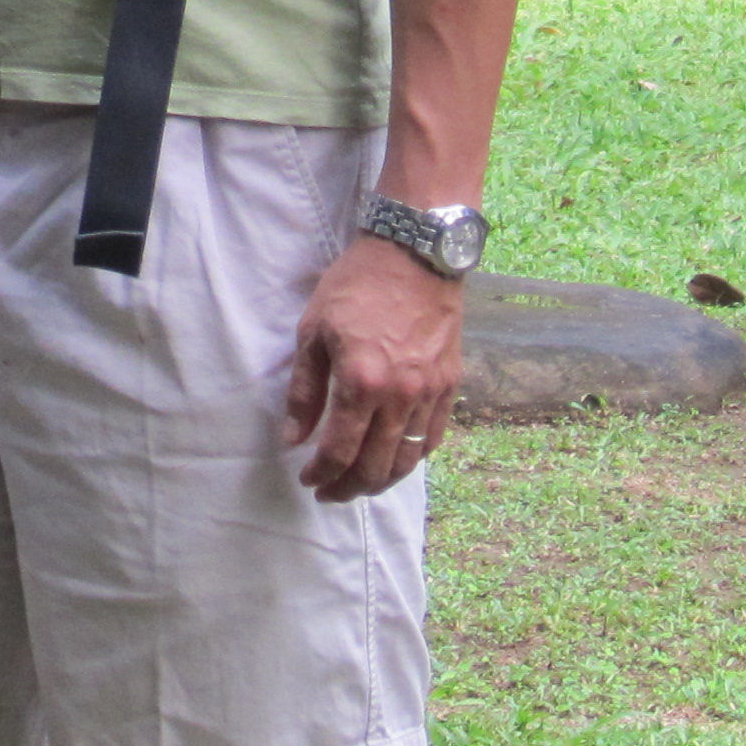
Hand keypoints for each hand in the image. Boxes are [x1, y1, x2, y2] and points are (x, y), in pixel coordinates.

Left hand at [284, 233, 463, 502]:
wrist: (415, 252)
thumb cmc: (357, 285)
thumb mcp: (313, 330)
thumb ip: (304, 391)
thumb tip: (295, 438)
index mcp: (361, 383)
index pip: (339, 451)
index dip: (320, 474)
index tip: (307, 479)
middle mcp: (400, 396)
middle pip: (375, 467)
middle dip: (348, 488)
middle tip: (329, 493)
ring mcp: (430, 393)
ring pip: (408, 459)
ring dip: (381, 481)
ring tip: (360, 484)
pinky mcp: (451, 385)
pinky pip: (433, 437)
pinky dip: (413, 457)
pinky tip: (395, 459)